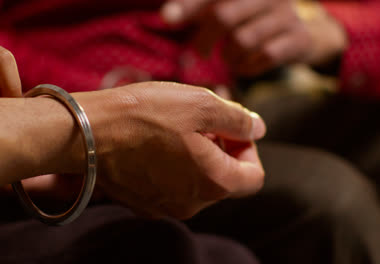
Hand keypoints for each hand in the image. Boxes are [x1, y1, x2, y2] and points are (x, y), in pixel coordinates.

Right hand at [72, 82, 265, 218]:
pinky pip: (171, 187)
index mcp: (214, 184)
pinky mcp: (143, 204)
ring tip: (173, 130)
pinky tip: (154, 145)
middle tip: (197, 122)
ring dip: (195, 157)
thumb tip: (257, 129)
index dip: (247, 148)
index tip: (227, 128)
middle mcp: (193, 205)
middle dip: (219, 149)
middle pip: (224, 180)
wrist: (87, 133)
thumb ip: (238, 119)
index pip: (254, 176)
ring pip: (196, 183)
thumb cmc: (144, 114)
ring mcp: (165, 208)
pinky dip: (172, 168)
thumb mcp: (200, 104)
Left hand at [161, 0, 346, 76]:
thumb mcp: (229, 9)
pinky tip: (245, 66)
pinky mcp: (299, 37)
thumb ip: (200, 10)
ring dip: (229, 57)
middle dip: (204, 40)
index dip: (188, 6)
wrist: (303, 33)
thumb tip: (167, 15)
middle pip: (223, 16)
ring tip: (228, 58)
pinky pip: (266, 56)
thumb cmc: (253, 21)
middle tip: (200, 53)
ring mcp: (286, 14)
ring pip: (243, 40)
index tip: (167, 17)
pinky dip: (249, 67)